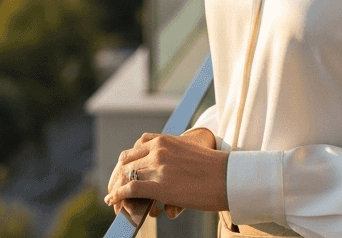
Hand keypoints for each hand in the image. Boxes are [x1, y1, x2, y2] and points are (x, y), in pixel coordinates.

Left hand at [105, 129, 224, 224]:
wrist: (228, 176)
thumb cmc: (212, 168)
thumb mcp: (187, 153)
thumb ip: (170, 159)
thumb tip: (162, 173)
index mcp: (164, 140)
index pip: (134, 149)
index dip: (125, 163)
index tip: (122, 173)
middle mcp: (157, 150)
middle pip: (126, 162)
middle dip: (118, 177)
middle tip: (114, 188)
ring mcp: (157, 166)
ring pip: (126, 176)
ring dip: (117, 188)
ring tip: (114, 198)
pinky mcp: (159, 185)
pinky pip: (130, 189)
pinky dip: (118, 195)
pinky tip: (114, 201)